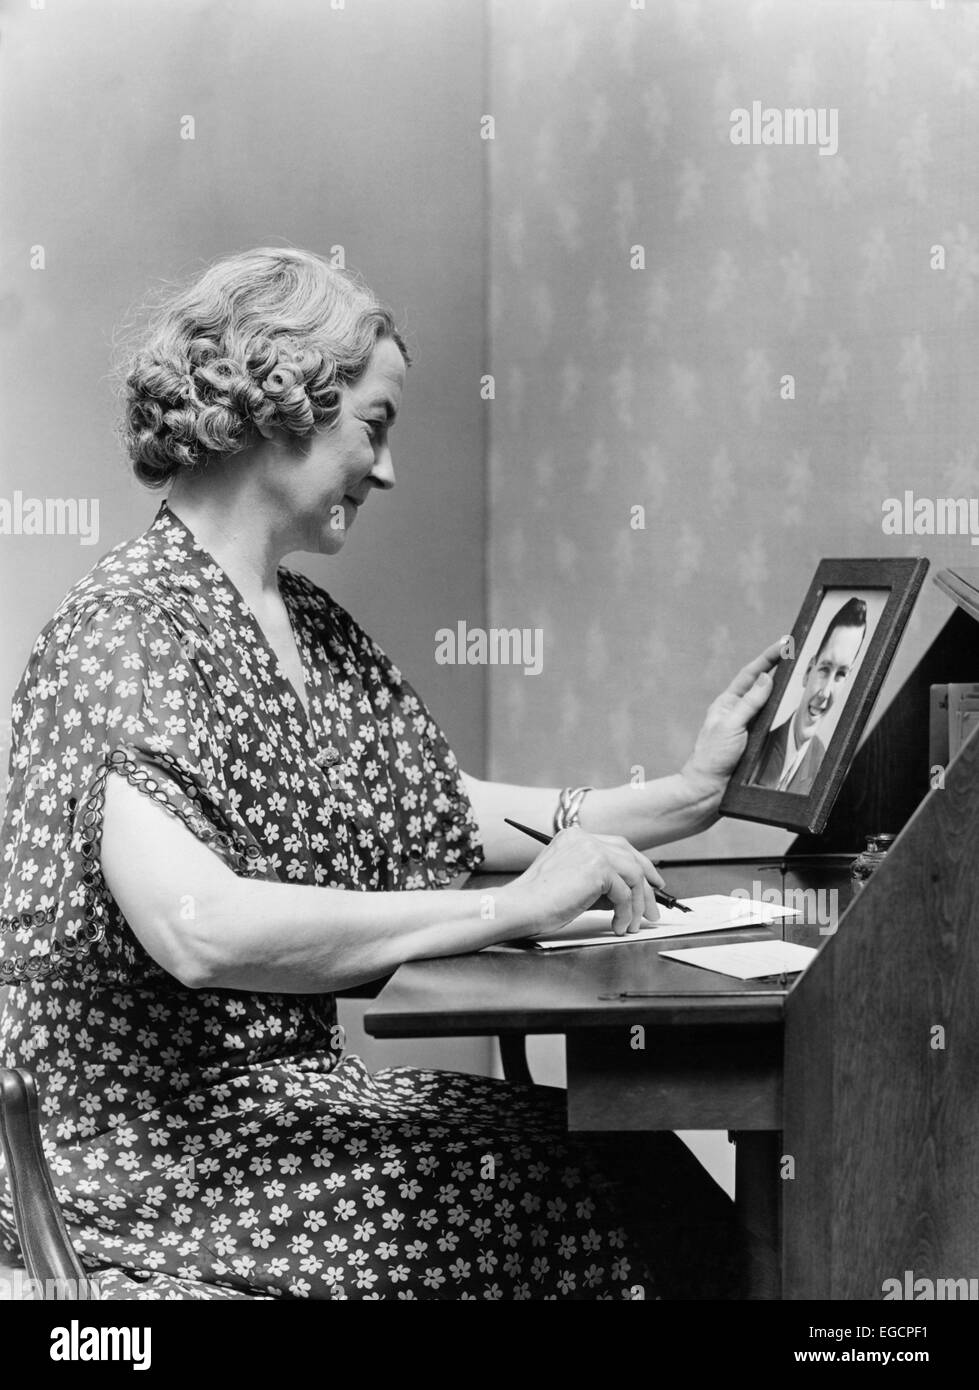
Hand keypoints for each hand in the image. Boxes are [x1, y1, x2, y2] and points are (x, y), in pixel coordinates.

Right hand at [498, 826, 663, 938]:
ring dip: (638, 904)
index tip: (651, 883)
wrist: (520, 907)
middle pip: (631, 856)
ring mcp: (591, 850)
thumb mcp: (573, 884)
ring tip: (633, 924)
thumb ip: (599, 883)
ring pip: (633, 875)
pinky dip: (626, 913)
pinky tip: (618, 925)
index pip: (618, 846)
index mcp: (575, 836)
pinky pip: (624, 893)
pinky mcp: (597, 868)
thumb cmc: (538, 901)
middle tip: (654, 908)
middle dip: (647, 884)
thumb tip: (629, 895)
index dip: (640, 865)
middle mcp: (584, 837)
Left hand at [680, 638, 784, 808]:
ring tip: (803, 675)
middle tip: (798, 654)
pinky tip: (798, 710)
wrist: (709, 790)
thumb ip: (750, 703)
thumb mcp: (731, 725)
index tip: (784, 644)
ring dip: (785, 691)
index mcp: (728, 703)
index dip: (768, 658)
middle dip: (780, 669)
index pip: (751, 674)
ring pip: (771, 704)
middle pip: (763, 686)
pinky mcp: (758, 742)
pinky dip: (786, 714)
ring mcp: (749, 727)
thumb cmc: (713, 757)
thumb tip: (765, 678)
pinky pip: (775, 723)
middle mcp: (739, 712)